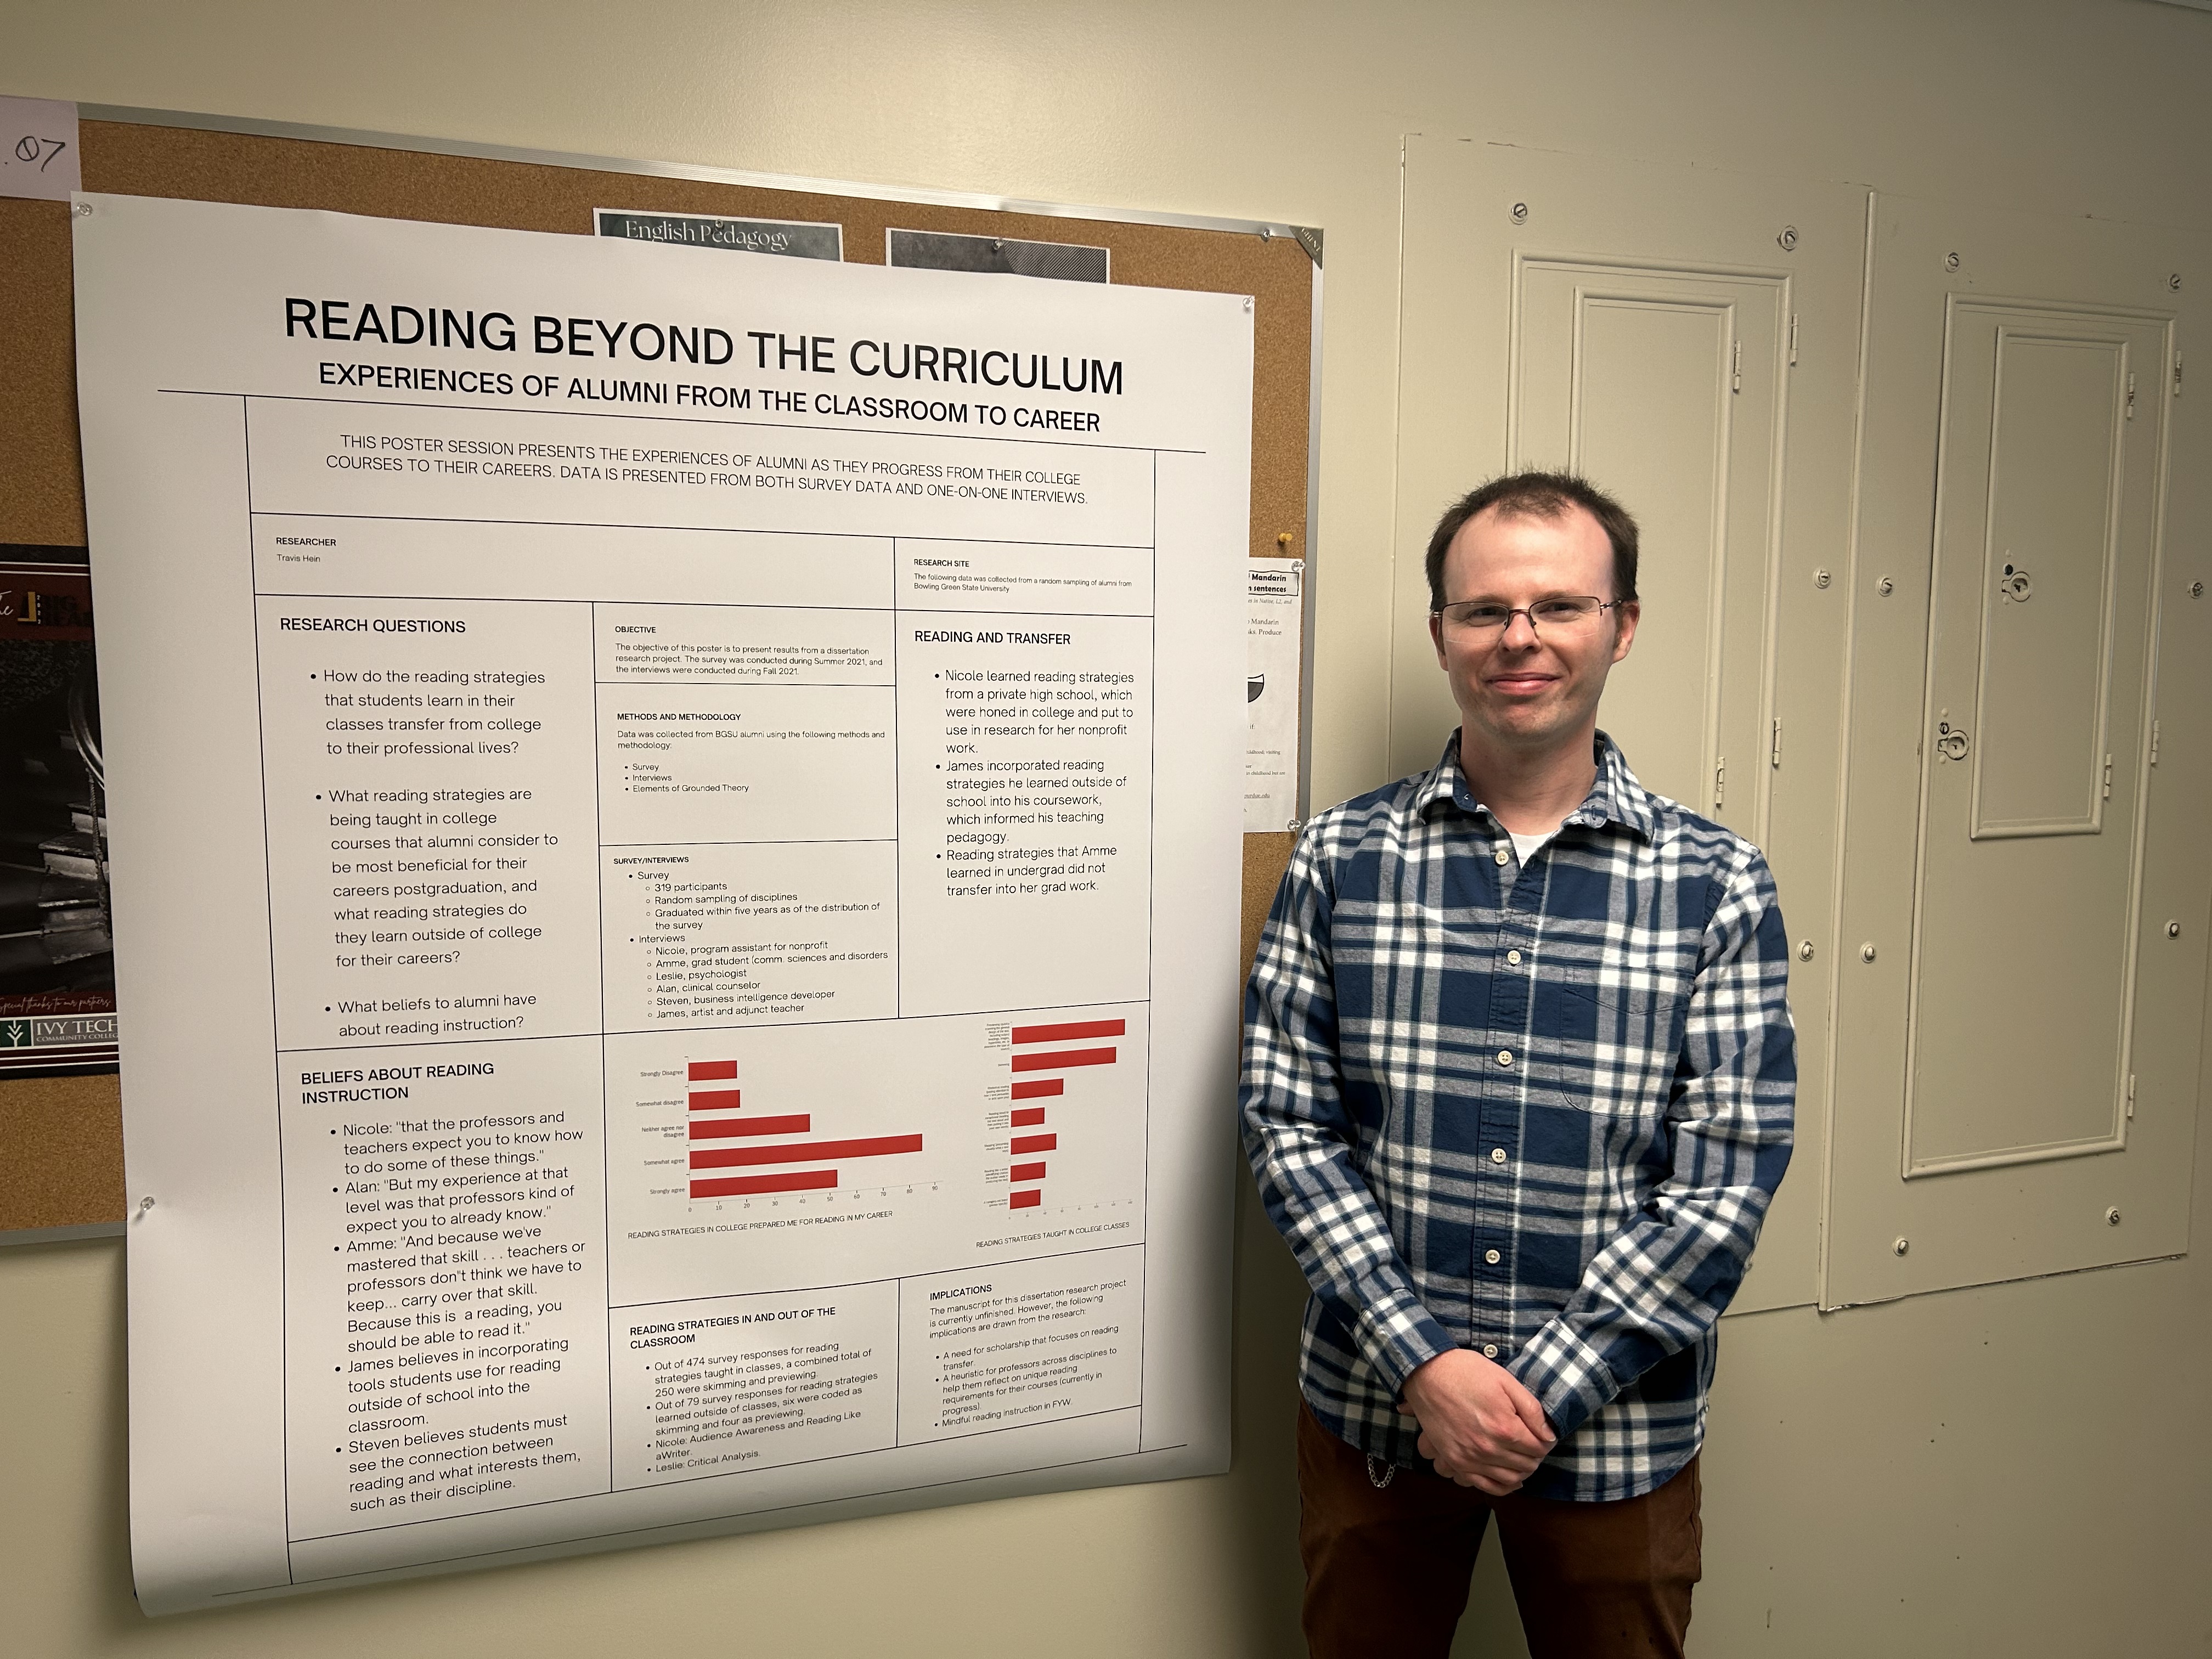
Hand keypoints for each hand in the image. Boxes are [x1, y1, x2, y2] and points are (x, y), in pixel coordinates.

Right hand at [1400, 1348, 1555, 1494]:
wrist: (1428, 1373)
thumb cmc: (1468, 1372)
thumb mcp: (1506, 1381)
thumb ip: (1532, 1410)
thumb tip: (1549, 1435)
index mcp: (1505, 1427)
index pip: (1539, 1448)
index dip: (1545, 1441)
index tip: (1543, 1435)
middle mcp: (1489, 1448)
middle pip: (1526, 1465)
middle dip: (1535, 1456)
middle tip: (1533, 1445)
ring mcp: (1470, 1458)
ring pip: (1509, 1479)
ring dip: (1521, 1471)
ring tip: (1521, 1458)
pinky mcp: (1455, 1461)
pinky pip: (1484, 1486)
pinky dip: (1501, 1486)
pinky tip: (1507, 1478)